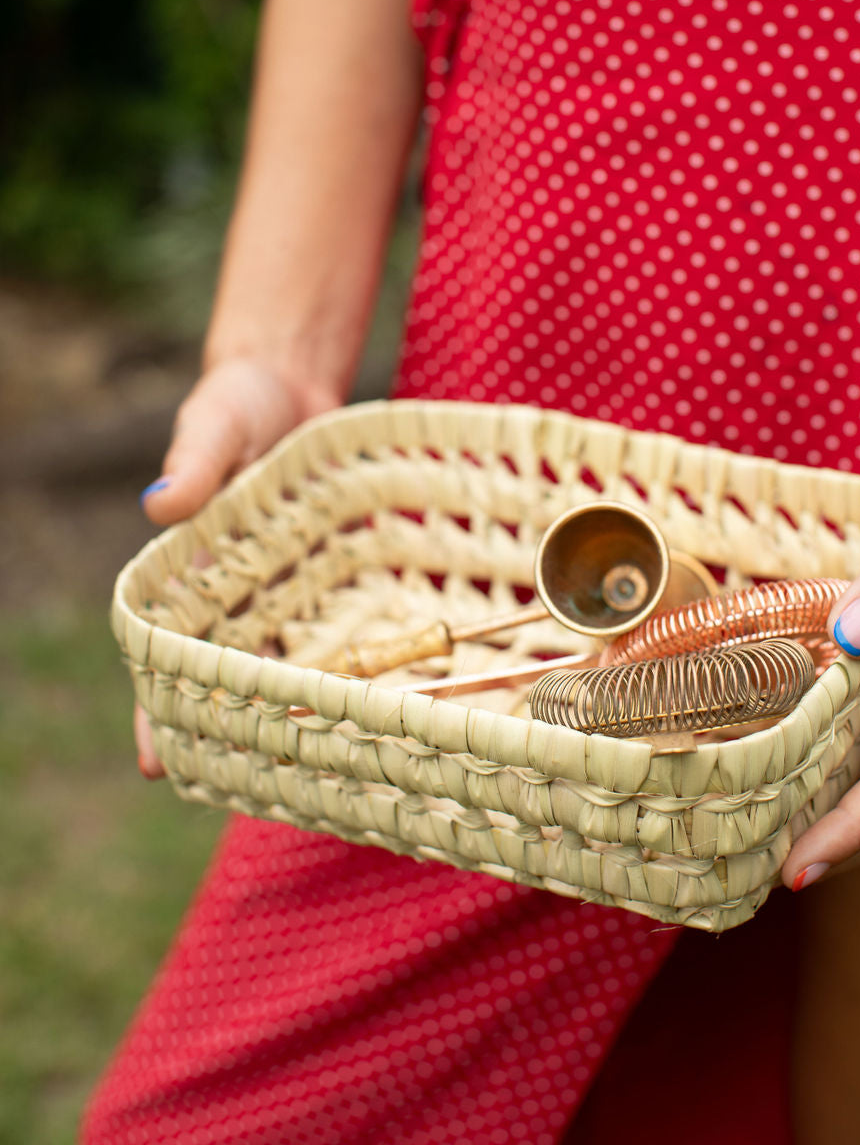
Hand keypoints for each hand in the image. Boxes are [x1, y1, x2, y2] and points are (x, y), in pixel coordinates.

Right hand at [135, 357, 339, 777]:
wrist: (294, 380)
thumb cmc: (237, 401)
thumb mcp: (213, 422)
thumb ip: (196, 463)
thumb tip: (162, 505)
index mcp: (190, 571)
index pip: (163, 649)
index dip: (156, 709)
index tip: (158, 764)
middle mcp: (239, 595)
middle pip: (234, 678)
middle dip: (244, 732)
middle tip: (266, 787)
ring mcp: (292, 592)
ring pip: (298, 664)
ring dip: (314, 708)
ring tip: (340, 761)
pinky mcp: (338, 576)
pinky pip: (351, 623)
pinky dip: (365, 656)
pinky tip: (394, 692)